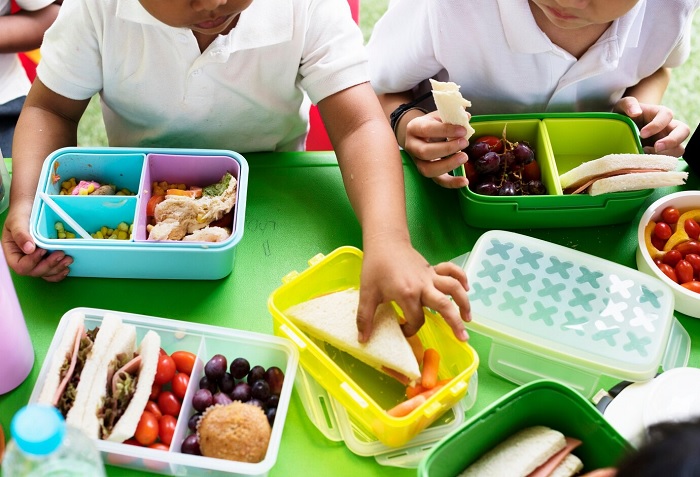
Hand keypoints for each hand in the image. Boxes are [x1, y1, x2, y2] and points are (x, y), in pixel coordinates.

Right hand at [1, 204, 71, 280]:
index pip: (19, 266)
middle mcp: (23, 259)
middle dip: (48, 266)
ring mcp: (36, 260)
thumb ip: (20, 234)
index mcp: (13, 252)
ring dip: (57, 269)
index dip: (32, 262)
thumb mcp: (17, 220)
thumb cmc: (21, 212)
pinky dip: (59, 271)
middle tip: (61, 254)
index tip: (43, 250)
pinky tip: (66, 267)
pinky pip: (51, 271)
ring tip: (68, 259)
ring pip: (45, 273)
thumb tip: (29, 249)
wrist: (31, 206)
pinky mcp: (46, 258)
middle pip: (34, 272)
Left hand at [355, 238, 470, 342]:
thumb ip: (365, 317)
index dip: (411, 329)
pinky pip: (452, 271)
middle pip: (445, 305)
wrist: (385, 242)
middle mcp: (423, 285)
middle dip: (455, 323)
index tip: (403, 330)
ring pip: (453, 288)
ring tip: (468, 319)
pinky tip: (467, 288)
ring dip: (464, 303)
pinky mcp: (433, 269)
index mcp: (407, 294)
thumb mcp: (367, 293)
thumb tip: (363, 340)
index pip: (416, 319)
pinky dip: (461, 278)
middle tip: (463, 339)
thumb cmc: (375, 267)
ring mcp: (430, 276)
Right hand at [403, 111, 470, 188]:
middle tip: (464, 143)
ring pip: (428, 170)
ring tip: (464, 157)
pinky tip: (464, 181)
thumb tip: (466, 117)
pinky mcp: (426, 171)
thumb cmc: (431, 124)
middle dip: (447, 149)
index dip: (445, 130)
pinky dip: (451, 183)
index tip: (463, 130)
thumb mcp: (437, 116)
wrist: (419, 135)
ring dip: (448, 165)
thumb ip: (451, 116)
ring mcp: (417, 161)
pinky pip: (437, 180)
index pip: (427, 130)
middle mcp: (412, 146)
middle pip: (425, 152)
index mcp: (414, 128)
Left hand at [614, 97, 689, 155]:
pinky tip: (645, 162)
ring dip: (666, 154)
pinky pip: (668, 160)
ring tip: (646, 156)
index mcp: (660, 113)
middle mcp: (668, 127)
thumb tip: (636, 112)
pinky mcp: (662, 154)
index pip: (667, 115)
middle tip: (656, 147)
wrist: (622, 128)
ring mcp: (667, 141)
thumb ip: (629, 104)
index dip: (657, 125)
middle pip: (684, 131)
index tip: (642, 134)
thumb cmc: (625, 115)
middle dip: (672, 140)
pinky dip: (659, 163)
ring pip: (679, 148)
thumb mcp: (622, 105)